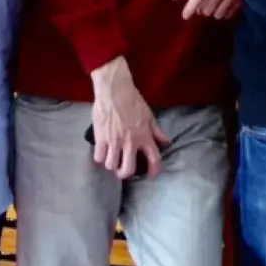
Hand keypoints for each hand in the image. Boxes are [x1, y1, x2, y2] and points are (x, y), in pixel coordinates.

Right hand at [90, 57, 170, 178]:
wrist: (115, 90)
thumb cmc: (133, 101)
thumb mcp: (149, 116)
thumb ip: (157, 131)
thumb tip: (166, 142)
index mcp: (144, 136)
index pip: (154, 159)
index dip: (153, 171)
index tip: (150, 175)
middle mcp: (130, 142)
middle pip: (128, 169)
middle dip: (125, 173)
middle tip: (122, 170)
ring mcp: (114, 141)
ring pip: (111, 165)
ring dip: (111, 164)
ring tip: (111, 159)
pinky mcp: (100, 138)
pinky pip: (98, 157)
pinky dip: (100, 157)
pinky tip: (101, 152)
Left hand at [172, 0, 240, 19]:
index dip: (190, 7)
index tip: (185, 16)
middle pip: (206, 10)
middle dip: (203, 9)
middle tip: (205, 3)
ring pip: (218, 14)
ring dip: (214, 12)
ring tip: (215, 5)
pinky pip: (228, 14)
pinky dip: (225, 12)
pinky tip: (225, 6)